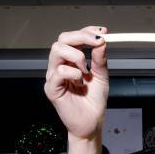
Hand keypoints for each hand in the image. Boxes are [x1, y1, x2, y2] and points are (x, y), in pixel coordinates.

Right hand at [44, 26, 107, 140]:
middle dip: (81, 37)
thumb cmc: (94, 101)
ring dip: (77, 56)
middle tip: (97, 43)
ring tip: (86, 70)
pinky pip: (58, 72)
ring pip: (57, 50)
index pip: (73, 38)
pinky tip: (80, 83)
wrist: (92, 122)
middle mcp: (60, 65)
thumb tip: (101, 41)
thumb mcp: (102, 76)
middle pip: (62, 39)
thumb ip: (100, 59)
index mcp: (71, 61)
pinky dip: (73, 74)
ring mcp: (54, 76)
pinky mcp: (51, 88)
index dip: (86, 31)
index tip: (103, 31)